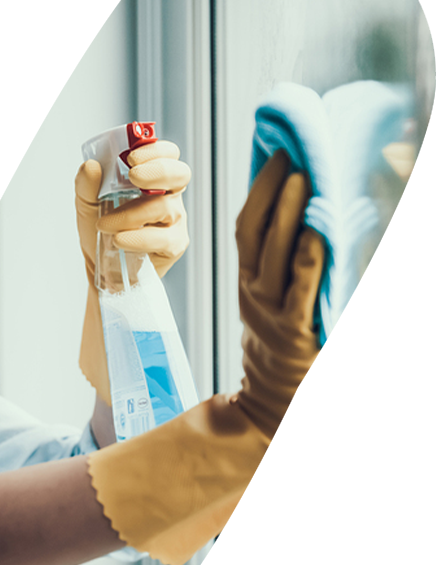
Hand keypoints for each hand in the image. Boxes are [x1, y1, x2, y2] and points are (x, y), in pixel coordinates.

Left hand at [74, 140, 191, 400]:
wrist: (100, 268)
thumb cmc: (99, 231)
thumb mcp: (86, 206)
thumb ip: (86, 186)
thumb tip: (90, 165)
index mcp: (152, 179)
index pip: (168, 155)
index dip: (156, 151)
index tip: (131, 158)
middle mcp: (168, 196)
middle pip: (180, 174)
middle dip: (158, 171)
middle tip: (133, 175)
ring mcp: (174, 221)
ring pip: (165, 208)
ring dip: (131, 214)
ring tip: (106, 225)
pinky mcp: (174, 245)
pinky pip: (163, 238)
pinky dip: (140, 238)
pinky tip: (121, 240)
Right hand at [233, 149, 324, 457]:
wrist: (272, 413)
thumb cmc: (281, 356)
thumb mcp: (271, 306)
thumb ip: (279, 270)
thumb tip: (299, 222)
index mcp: (248, 283)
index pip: (245, 227)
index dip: (260, 189)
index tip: (279, 151)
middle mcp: (254, 294)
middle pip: (254, 234)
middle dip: (272, 190)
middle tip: (292, 152)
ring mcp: (271, 315)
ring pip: (273, 257)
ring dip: (288, 215)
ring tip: (305, 178)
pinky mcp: (295, 337)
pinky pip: (299, 295)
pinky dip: (307, 264)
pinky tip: (318, 237)